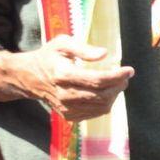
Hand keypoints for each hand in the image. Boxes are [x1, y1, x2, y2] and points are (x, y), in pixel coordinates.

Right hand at [19, 36, 133, 121]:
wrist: (30, 78)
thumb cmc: (48, 57)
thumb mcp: (62, 43)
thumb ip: (83, 48)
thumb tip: (104, 54)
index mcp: (63, 75)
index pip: (97, 80)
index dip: (117, 76)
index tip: (129, 70)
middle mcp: (64, 95)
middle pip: (102, 96)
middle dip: (118, 86)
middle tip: (124, 76)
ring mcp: (66, 108)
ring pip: (101, 107)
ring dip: (114, 95)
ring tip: (117, 83)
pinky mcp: (69, 116)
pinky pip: (95, 113)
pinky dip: (105, 103)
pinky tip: (105, 92)